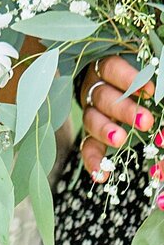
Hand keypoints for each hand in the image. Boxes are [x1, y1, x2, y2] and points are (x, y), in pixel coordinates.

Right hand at [79, 57, 155, 180]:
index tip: (149, 90)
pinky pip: (87, 147)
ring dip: (106, 131)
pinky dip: (93, 161)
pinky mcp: (90, 133)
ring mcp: (91, 112)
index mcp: (107, 69)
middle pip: (103, 97)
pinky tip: (101, 175)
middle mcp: (95, 89)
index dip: (128, 79)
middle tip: (146, 121)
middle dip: (124, 109)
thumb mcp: (144, 81)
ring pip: (92, 119)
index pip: (112, 68)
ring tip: (121, 140)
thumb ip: (153, 89)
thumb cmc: (136, 81)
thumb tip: (160, 105)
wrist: (114, 87)